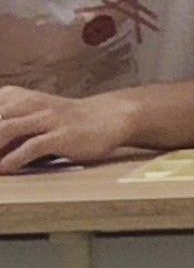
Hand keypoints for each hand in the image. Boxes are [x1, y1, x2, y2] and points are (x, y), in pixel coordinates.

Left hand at [0, 82, 140, 171]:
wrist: (109, 116)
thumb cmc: (63, 120)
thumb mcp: (30, 114)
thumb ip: (5, 126)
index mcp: (14, 97)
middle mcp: (28, 104)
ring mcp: (47, 118)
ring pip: (6, 130)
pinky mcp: (63, 135)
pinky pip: (33, 146)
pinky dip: (14, 159)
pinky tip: (4, 170)